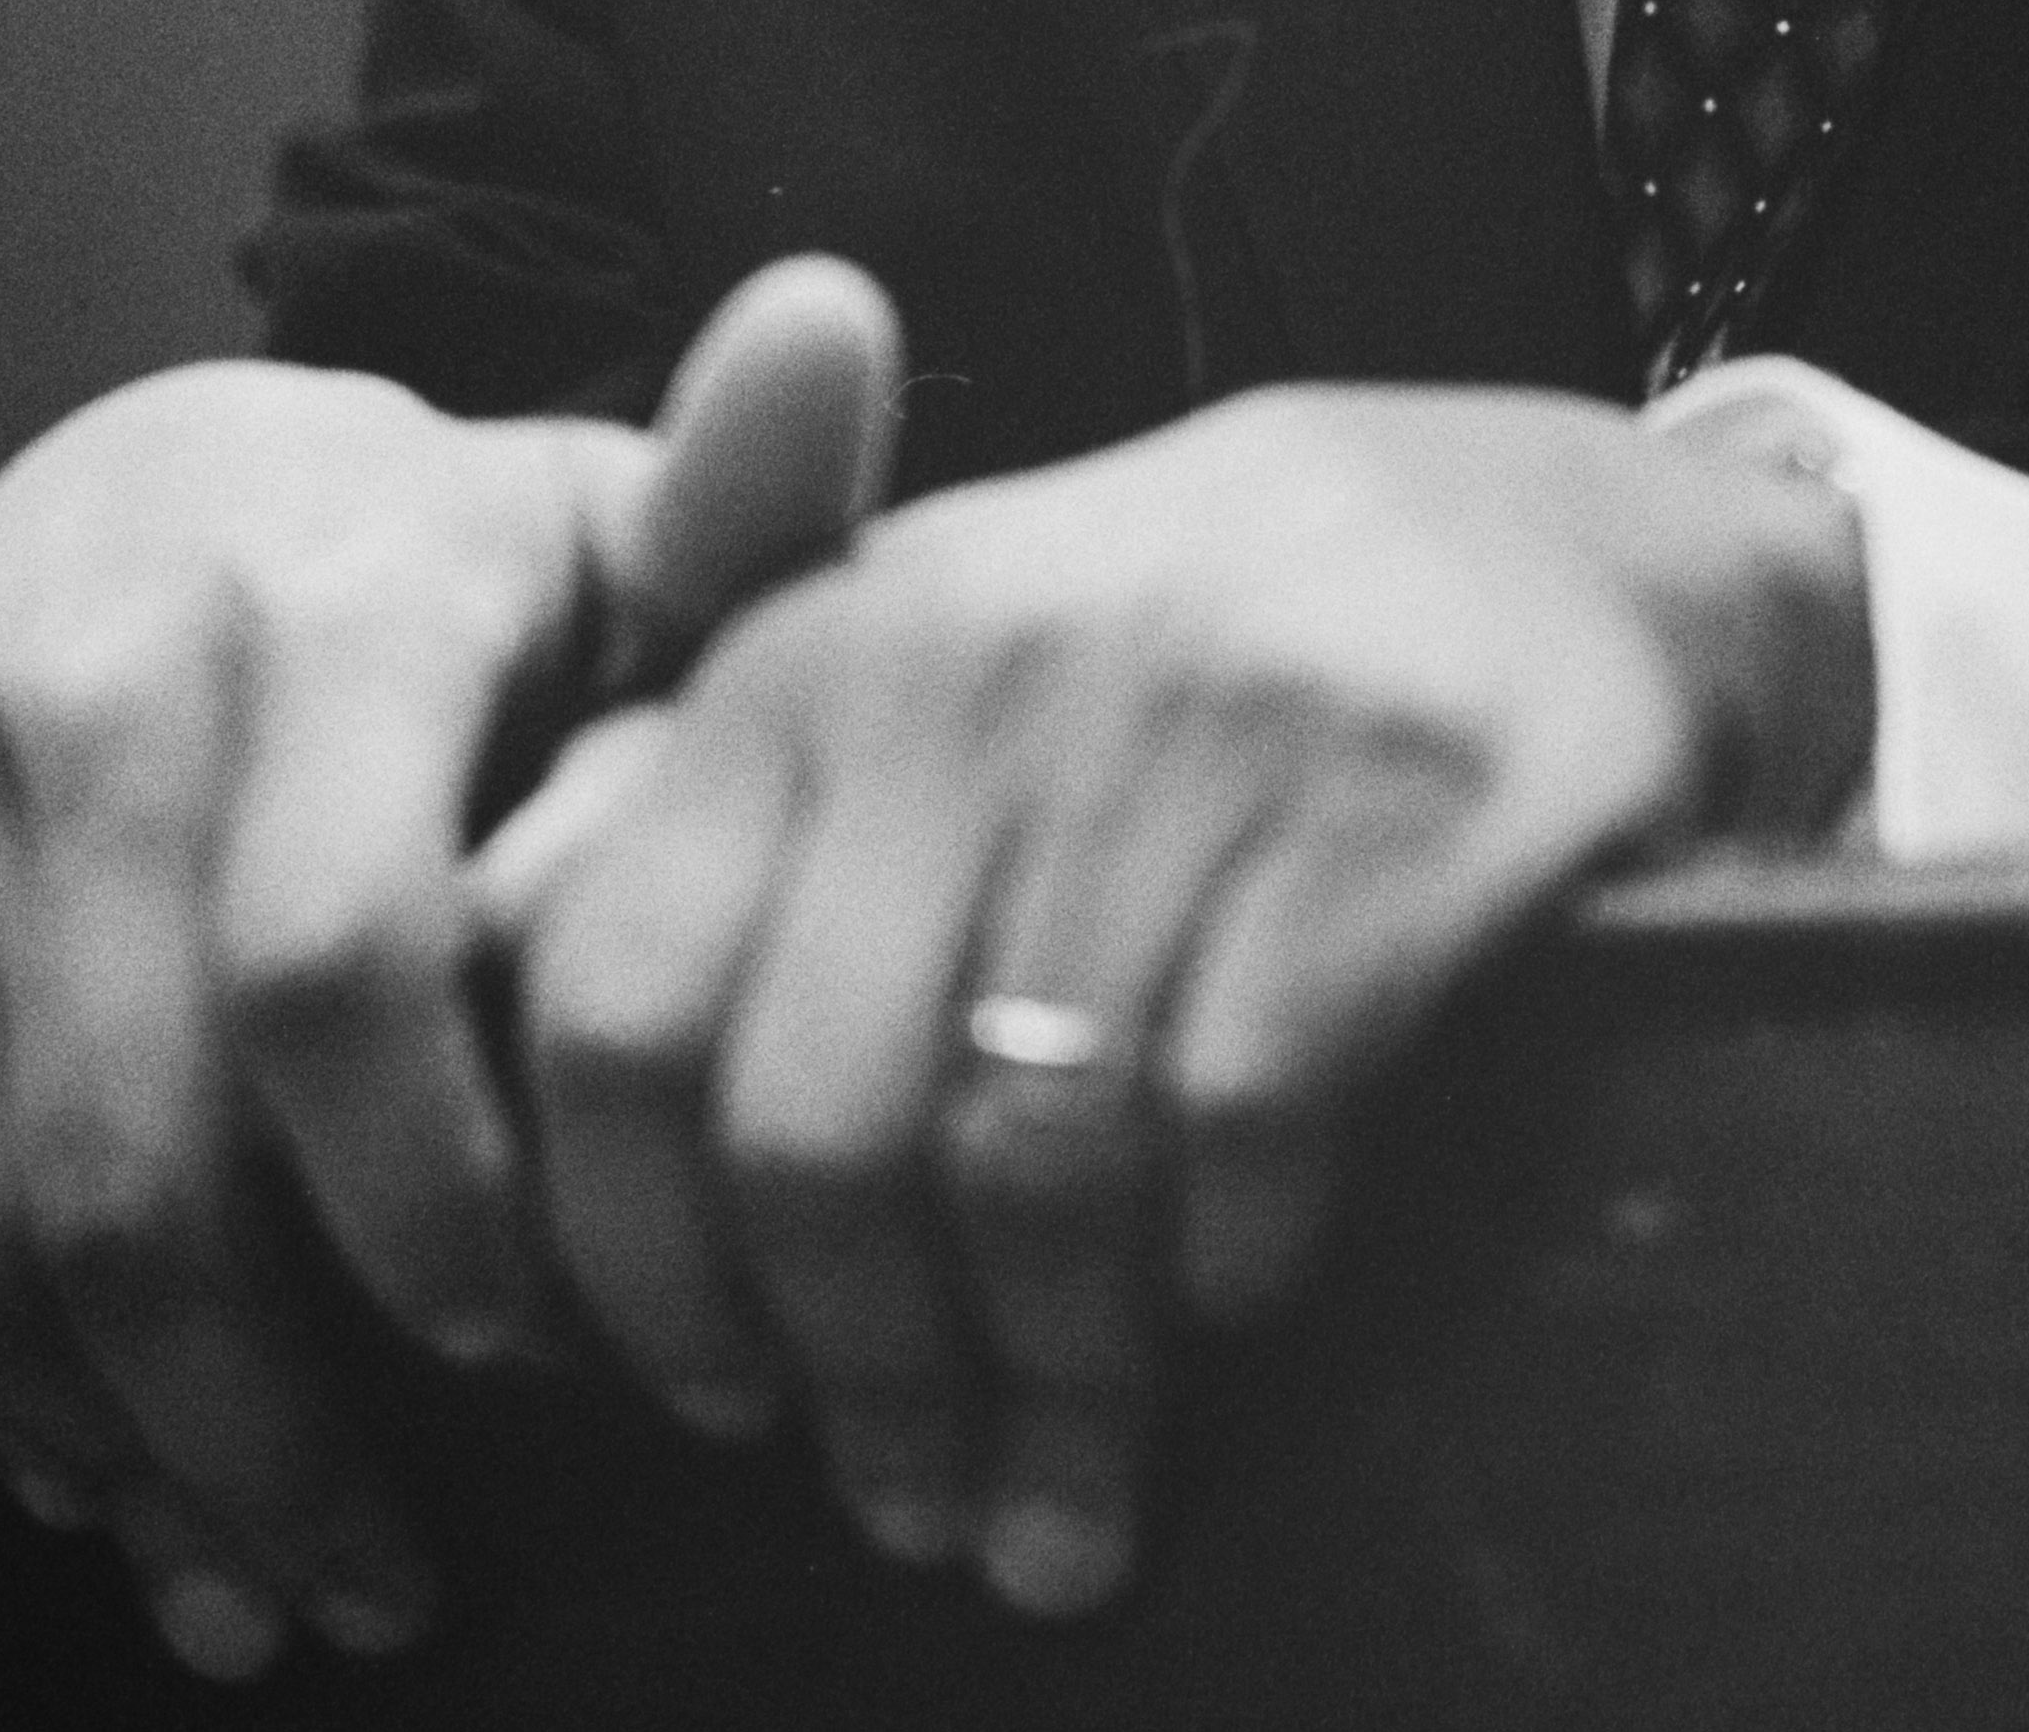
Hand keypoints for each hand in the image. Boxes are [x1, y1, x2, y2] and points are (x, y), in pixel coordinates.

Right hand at [0, 258, 899, 1680]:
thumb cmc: (463, 577)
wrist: (164, 482)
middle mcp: (85, 670)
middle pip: (131, 1149)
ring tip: (261, 1560)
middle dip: (267, 1413)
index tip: (533, 1342)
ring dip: (114, 1440)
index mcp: (330, 593)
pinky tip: (101, 1463)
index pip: (336, 962)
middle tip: (389, 1570)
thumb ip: (751, 506)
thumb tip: (836, 324)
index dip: (426, 1197)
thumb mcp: (625, 542)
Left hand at [496, 381, 1869, 1621]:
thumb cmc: (1168, 645)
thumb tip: (490, 1033)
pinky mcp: (1403, 809)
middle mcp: (977, 664)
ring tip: (1054, 1503)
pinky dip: (1222, 1270)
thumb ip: (703, 820)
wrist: (1539, 526)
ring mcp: (1199, 728)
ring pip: (1030, 1162)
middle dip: (843, 1376)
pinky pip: (1244, 1130)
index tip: (690, 1398)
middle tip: (894, 1499)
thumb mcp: (914, 667)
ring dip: (1037, 1389)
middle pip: (810, 1128)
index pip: (617, 1005)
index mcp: (815, 647)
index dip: (625, 1255)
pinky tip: (1229, 1310)